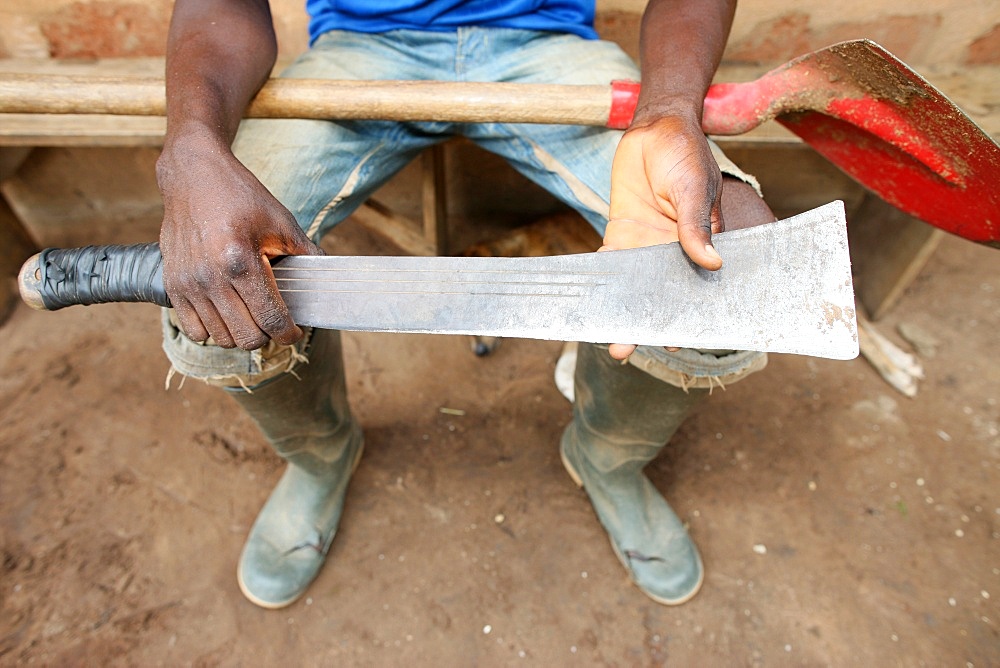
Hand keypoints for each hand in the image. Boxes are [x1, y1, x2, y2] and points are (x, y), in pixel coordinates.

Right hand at [156, 132, 322, 350]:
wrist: (192, 176)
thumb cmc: (239, 196)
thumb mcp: (281, 221)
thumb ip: (306, 254)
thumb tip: (327, 280)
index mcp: (240, 262)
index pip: (270, 320)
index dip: (289, 333)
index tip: (294, 330)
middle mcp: (210, 278)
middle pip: (246, 337)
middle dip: (267, 335)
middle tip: (274, 320)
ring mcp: (188, 284)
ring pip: (221, 338)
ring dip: (241, 333)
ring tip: (251, 314)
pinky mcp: (172, 285)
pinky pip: (195, 331)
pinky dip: (214, 330)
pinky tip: (226, 313)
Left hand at [604, 114, 724, 359]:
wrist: (655, 128)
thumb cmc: (685, 155)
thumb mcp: (694, 189)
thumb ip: (697, 226)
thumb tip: (712, 262)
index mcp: (702, 244)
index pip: (697, 285)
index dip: (688, 314)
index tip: (679, 341)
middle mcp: (673, 251)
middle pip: (660, 293)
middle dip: (645, 321)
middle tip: (627, 348)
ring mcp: (646, 245)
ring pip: (632, 284)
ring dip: (619, 308)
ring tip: (608, 339)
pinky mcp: (622, 233)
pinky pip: (610, 262)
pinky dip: (600, 280)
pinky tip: (590, 300)